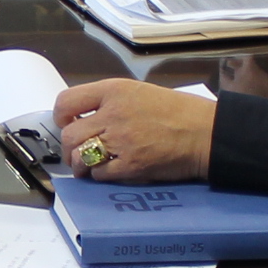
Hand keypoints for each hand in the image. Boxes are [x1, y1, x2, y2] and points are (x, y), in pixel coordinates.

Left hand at [53, 79, 216, 182]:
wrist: (206, 132)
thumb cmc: (180, 112)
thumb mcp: (141, 92)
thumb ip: (111, 102)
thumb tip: (86, 119)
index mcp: (115, 91)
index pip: (67, 102)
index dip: (61, 117)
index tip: (67, 124)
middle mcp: (113, 114)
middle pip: (70, 135)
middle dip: (69, 148)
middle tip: (77, 152)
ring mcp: (121, 141)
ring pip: (80, 156)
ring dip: (80, 164)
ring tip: (87, 166)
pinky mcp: (130, 165)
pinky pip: (100, 174)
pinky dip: (99, 176)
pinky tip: (109, 172)